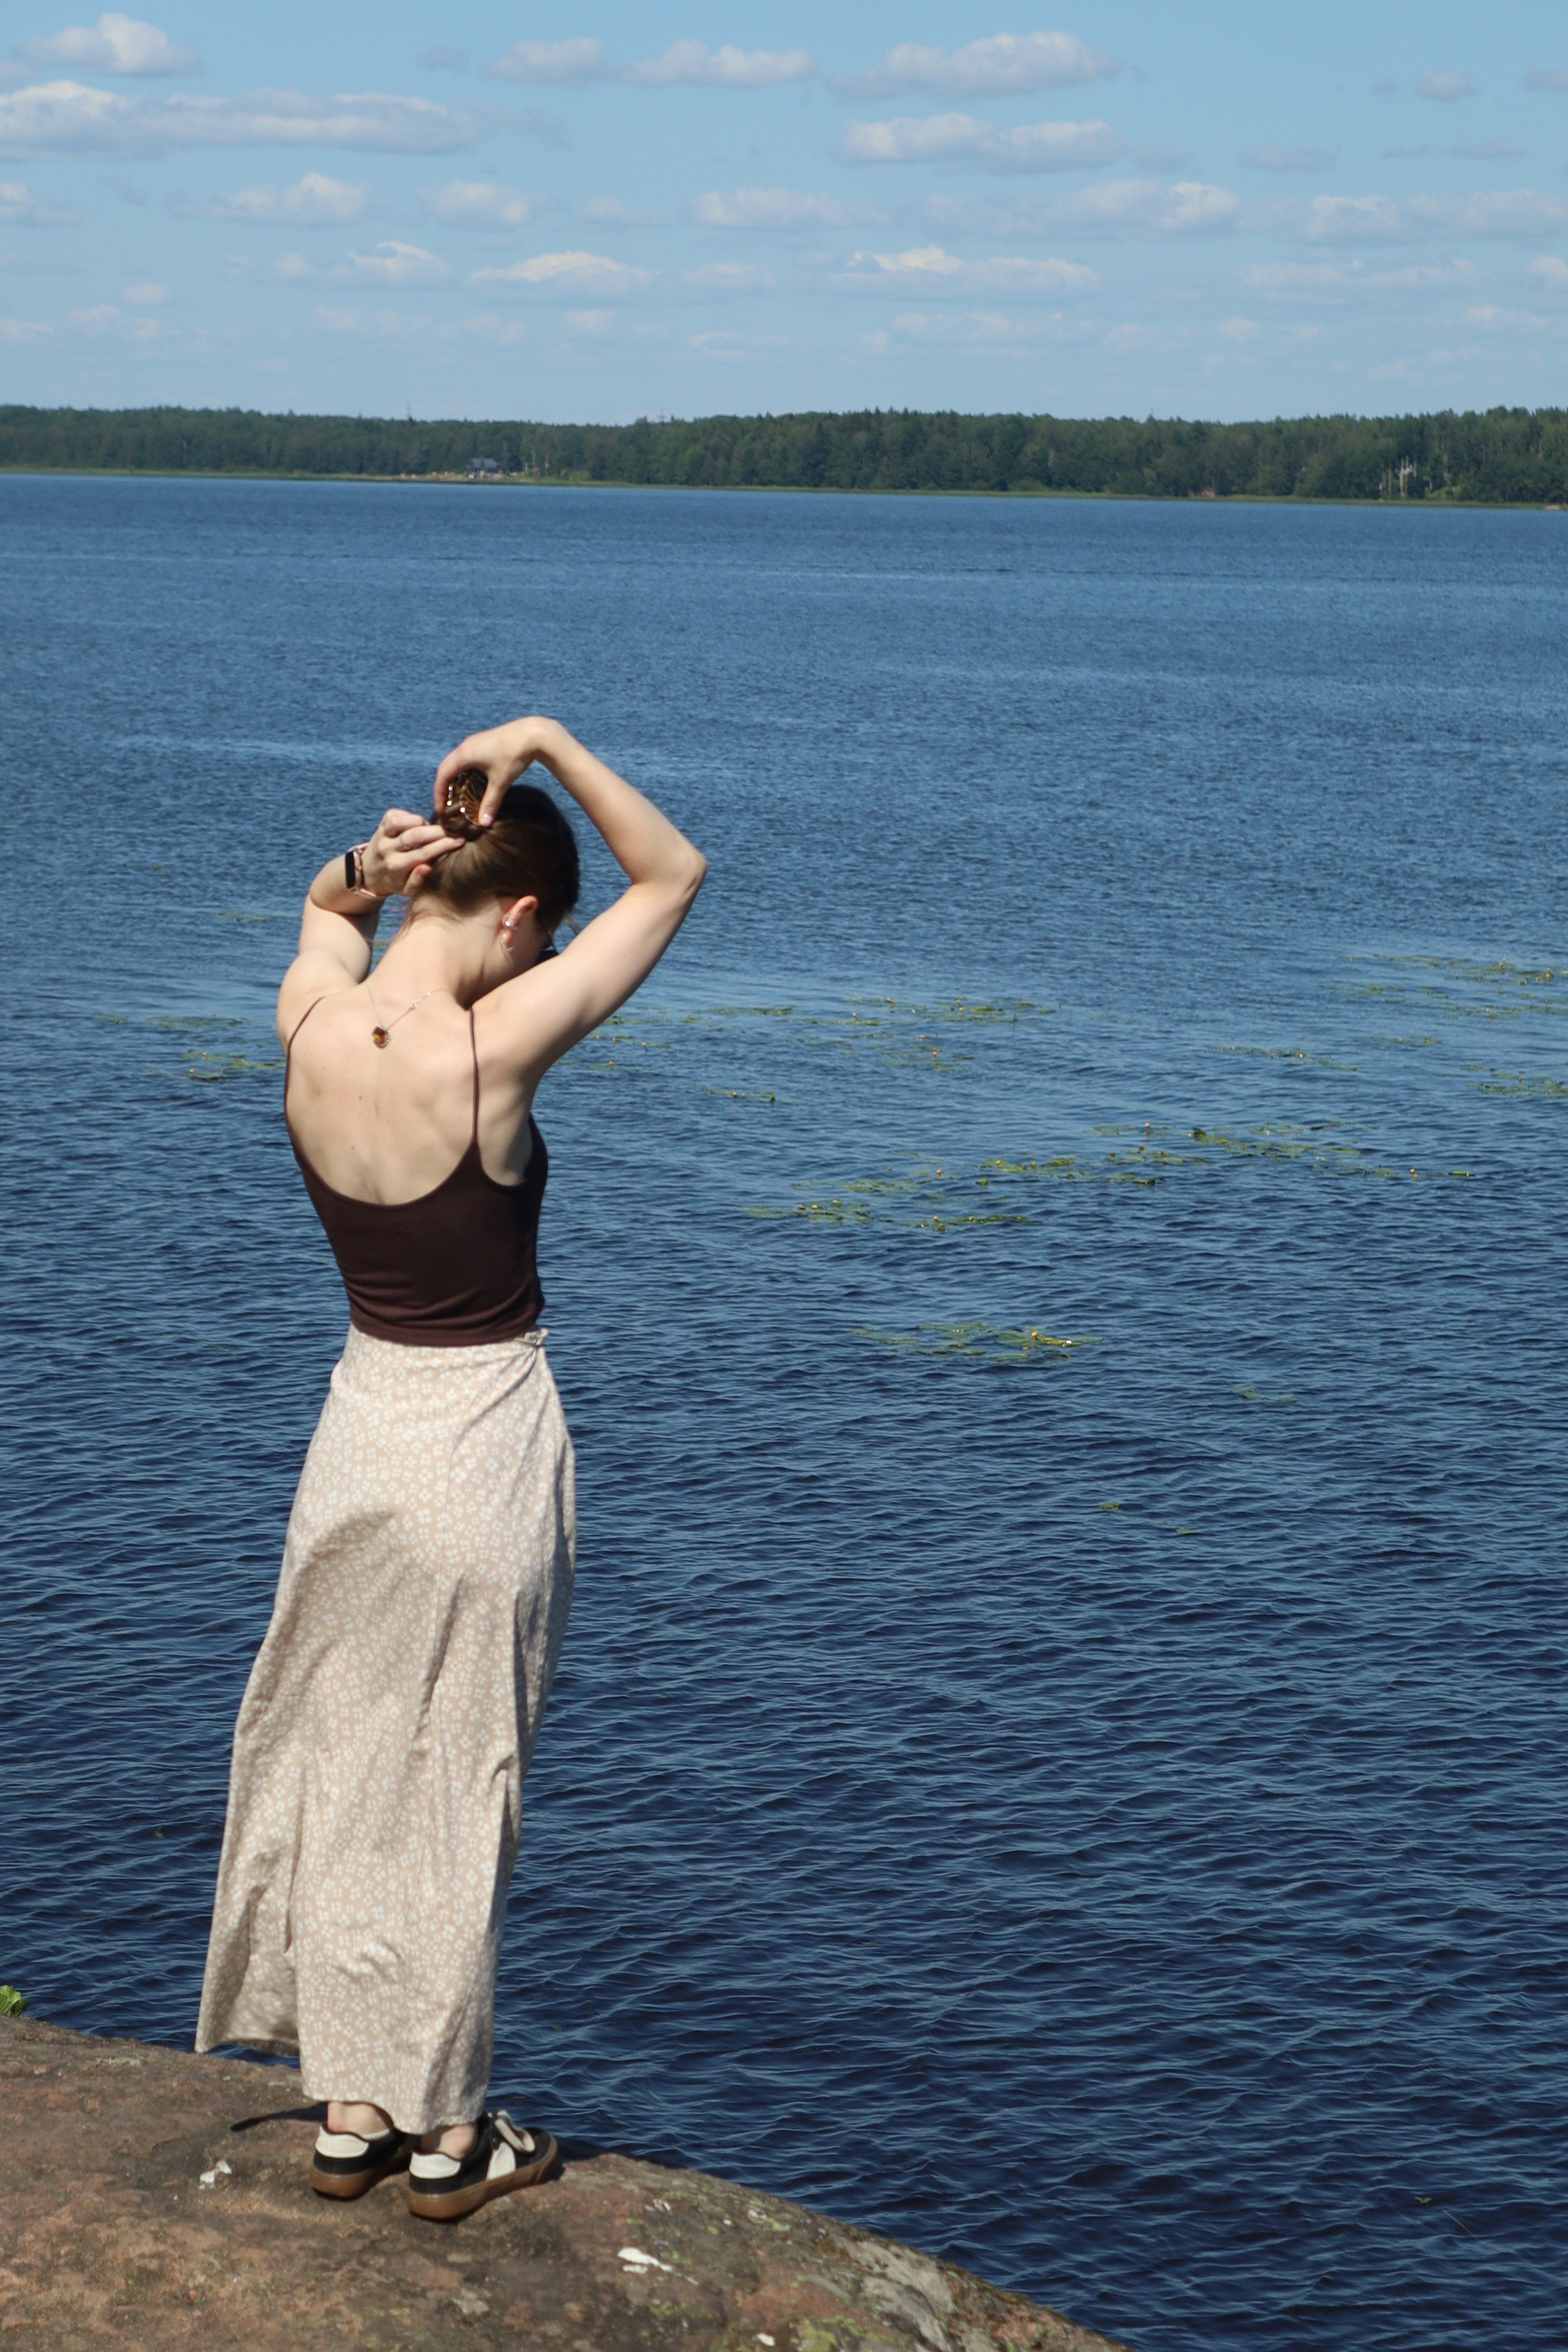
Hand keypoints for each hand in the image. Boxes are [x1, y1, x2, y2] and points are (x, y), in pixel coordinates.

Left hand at [361, 807, 464, 895]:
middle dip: (438, 831)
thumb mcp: (407, 890)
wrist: (369, 872)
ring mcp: (381, 835)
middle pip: (415, 835)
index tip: (460, 841)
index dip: (444, 845)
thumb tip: (427, 867)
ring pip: (402, 821)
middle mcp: (386, 849)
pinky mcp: (380, 824)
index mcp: (395, 867)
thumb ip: (417, 881)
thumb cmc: (395, 881)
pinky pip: (396, 814)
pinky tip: (417, 825)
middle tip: (453, 831)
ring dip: (421, 822)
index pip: (423, 853)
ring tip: (431, 829)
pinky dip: (410, 816)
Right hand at [434, 717, 566, 827]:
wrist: (534, 733)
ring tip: (458, 794)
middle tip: (446, 803)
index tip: (440, 809)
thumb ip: (490, 803)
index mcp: (464, 754)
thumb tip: (483, 823)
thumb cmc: (514, 755)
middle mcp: (466, 745)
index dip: (439, 793)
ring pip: (457, 761)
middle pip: (446, 767)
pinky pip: (467, 757)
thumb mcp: (501, 782)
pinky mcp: (484, 741)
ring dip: (455, 777)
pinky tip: (474, 781)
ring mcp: (475, 742)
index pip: (443, 775)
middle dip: (444, 786)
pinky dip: (465, 770)